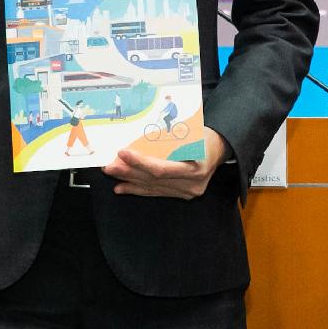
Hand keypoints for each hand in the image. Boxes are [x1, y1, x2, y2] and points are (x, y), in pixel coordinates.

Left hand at [108, 117, 227, 198]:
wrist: (218, 149)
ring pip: (152, 187)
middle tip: (109, 165)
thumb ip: (166, 141)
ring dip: (129, 181)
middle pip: (153, 180)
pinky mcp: (182, 194)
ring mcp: (187, 192)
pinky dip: (137, 189)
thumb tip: (136, 142)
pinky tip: (122, 187)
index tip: (122, 153)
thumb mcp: (189, 133)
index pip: (161, 169)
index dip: (140, 163)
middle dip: (128, 172)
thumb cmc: (202, 136)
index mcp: (196, 167)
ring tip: (112, 174)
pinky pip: (156, 192)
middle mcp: (192, 184)